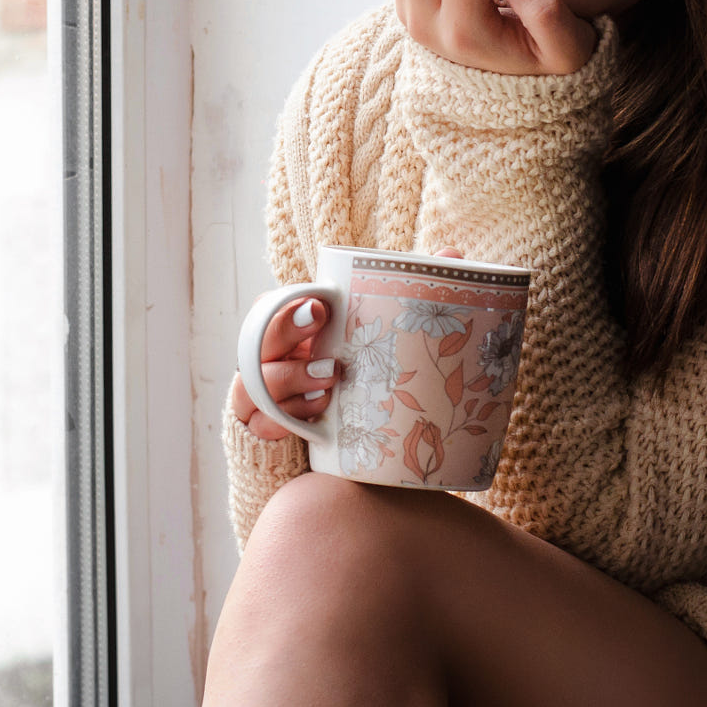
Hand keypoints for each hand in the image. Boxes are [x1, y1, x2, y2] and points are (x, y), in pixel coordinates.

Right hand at [231, 251, 463, 440]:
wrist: (358, 449)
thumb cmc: (364, 382)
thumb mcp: (381, 341)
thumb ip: (412, 298)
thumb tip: (453, 257)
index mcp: (294, 333)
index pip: (270, 306)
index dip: (288, 304)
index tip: (322, 305)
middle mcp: (272, 360)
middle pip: (257, 339)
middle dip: (287, 329)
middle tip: (323, 328)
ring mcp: (264, 398)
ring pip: (253, 384)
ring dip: (290, 378)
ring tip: (329, 379)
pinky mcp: (266, 431)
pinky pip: (259, 424)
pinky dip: (284, 419)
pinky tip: (316, 415)